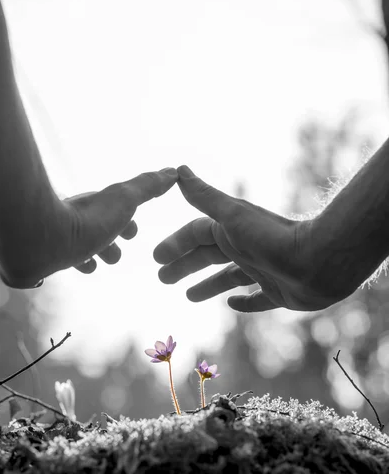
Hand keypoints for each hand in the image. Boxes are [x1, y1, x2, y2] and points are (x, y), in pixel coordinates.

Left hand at [0, 168, 177, 287]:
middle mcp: (75, 220)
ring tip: (93, 267)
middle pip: (95, 231)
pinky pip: (53, 263)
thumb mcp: (125, 200)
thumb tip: (172, 171)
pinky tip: (65, 273)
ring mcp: (58, 239)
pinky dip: (62, 268)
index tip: (133, 233)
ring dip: (89, 257)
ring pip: (75, 248)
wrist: (43, 238)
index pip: (114, 212)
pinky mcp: (42, 259)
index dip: (126, 222)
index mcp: (95, 207)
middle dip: (108, 243)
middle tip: (114, 255)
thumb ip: (148, 187)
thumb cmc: (88, 220)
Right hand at [153, 166, 341, 311]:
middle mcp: (245, 248)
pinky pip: (257, 298)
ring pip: (229, 278)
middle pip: (208, 257)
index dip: (175, 245)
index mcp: (232, 230)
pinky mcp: (278, 293)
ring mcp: (262, 271)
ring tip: (188, 297)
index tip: (155, 259)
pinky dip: (244, 302)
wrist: (318, 261)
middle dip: (184, 266)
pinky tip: (232, 304)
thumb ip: (205, 197)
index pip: (196, 235)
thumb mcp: (232, 215)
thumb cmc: (272, 238)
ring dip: (208, 285)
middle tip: (162, 279)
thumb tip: (178, 169)